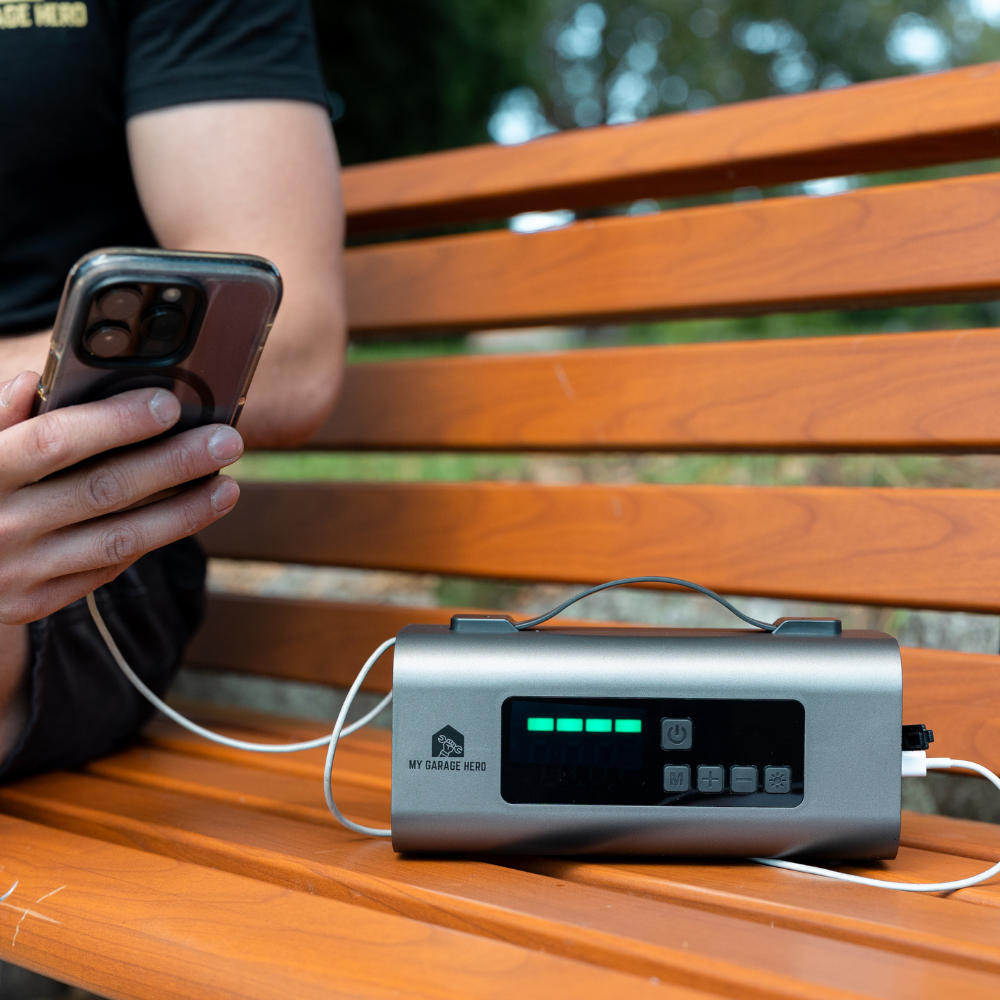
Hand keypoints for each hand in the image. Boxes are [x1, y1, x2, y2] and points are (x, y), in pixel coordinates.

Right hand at [0, 370, 242, 624]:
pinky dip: (152, 540)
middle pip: (103, 490)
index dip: (114, 422)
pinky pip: (108, 567)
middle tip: (226, 442)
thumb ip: (0, 418)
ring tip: (226, 487)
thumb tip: (31, 382)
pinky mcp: (36, 600)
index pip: (55, 441)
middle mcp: (0, 524)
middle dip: (173, 464)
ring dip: (183, 513)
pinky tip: (187, 516)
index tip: (168, 404)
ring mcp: (20, 568)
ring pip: (119, 538)